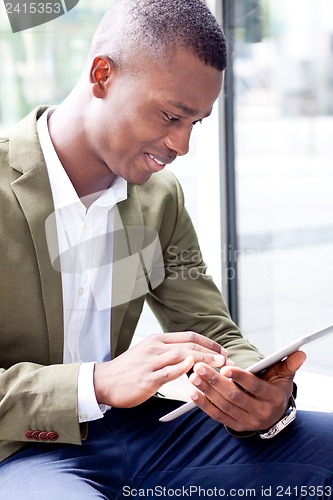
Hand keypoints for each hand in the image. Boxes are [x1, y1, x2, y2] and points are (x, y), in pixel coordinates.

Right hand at [94, 332, 227, 407]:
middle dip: (211, 351)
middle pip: (189, 344)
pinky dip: (182, 369)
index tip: (222, 350)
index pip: (189, 336)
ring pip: (182, 355)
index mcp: (157, 340)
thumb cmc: (128, 370)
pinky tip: (194, 368)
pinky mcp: (147, 378)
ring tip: (220, 365)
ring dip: (204, 359)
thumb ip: (167, 353)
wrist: (104, 381)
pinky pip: (168, 372)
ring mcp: (150, 362)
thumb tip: (190, 356)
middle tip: (227, 358)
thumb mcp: (148, 354)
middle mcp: (155, 347)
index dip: (208, 343)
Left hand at [188, 350, 305, 431]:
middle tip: (200, 367)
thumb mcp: (284, 376)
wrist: (274, 413)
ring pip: (223, 406)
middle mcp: (260, 412)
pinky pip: (217, 416)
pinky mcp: (235, 426)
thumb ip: (289, 364)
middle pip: (234, 397)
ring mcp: (247, 421)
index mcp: (272, 398)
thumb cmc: (276, 388)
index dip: (240, 377)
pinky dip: (204, 405)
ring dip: (206, 391)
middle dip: (215, 381)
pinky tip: (193, 393)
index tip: (224, 367)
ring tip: (194, 377)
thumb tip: (300, 352)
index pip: (254, 387)